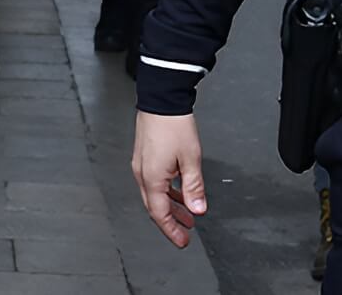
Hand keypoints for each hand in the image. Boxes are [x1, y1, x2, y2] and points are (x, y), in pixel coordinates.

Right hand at [131, 111, 207, 248]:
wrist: (161, 100)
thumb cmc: (173, 125)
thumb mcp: (190, 159)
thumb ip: (194, 187)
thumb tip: (198, 209)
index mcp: (152, 179)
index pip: (160, 214)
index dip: (172, 231)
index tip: (183, 241)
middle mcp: (143, 174)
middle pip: (155, 207)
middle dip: (171, 222)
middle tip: (185, 233)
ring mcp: (142, 165)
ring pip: (155, 195)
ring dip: (171, 207)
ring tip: (187, 214)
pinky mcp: (145, 157)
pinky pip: (154, 182)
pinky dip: (167, 192)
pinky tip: (179, 191)